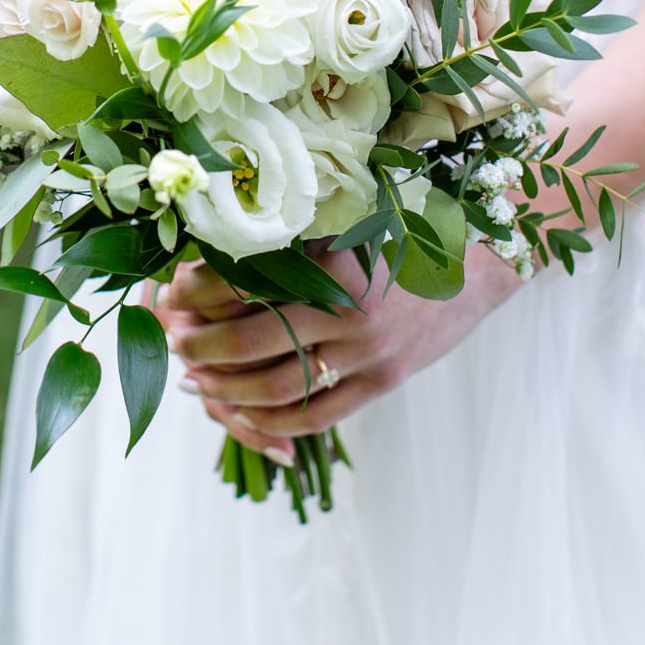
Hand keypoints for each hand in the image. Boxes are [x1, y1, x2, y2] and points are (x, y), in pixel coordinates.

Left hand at [157, 244, 519, 462]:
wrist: (473, 263)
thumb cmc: (399, 233)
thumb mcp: (343, 223)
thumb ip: (289, 241)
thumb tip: (212, 257)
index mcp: (331, 260)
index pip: (245, 283)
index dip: (200, 292)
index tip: (171, 293)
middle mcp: (347, 308)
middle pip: (252, 341)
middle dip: (202, 346)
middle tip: (173, 343)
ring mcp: (367, 351)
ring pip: (279, 386)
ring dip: (227, 388)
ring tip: (196, 380)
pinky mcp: (382, 381)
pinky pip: (317, 414)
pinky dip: (272, 422)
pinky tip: (243, 414)